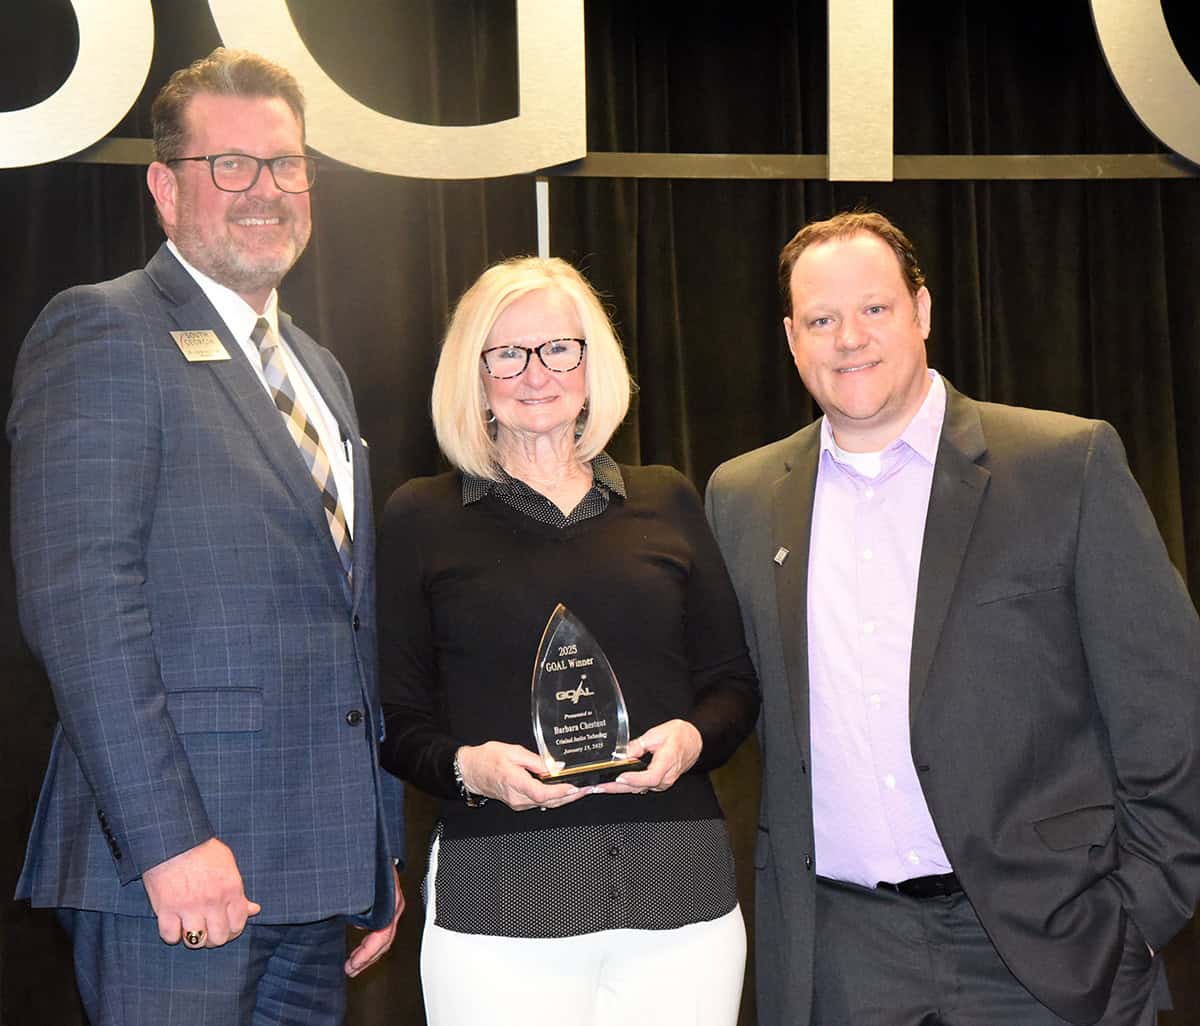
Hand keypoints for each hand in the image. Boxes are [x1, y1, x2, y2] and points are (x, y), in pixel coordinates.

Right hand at [142, 837, 260, 947]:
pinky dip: (171, 935)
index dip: (232, 930)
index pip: (238, 924)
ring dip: (194, 938)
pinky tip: (174, 925)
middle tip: (209, 930)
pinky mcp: (166, 909)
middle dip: (215, 938)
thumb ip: (240, 891)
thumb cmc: (203, 850)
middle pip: (219, 938)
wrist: (174, 840)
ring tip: (192, 928)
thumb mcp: (228, 865)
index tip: (225, 927)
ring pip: (196, 941)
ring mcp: (188, 907)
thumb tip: (254, 909)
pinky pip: (170, 937)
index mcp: (231, 889)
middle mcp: (212, 901)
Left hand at [345, 865, 404, 976]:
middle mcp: (394, 903)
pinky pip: (383, 926)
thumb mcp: (357, 881)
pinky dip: (372, 940)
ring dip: (370, 952)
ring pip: (386, 935)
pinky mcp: (388, 901)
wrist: (374, 840)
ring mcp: (393, 902)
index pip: (382, 934)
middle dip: (367, 959)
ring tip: (354, 963)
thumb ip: (356, 901)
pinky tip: (360, 945)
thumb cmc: (367, 856)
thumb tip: (355, 922)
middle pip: (386, 939)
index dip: (367, 953)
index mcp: (390, 900)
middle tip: (350, 969)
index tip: (352, 964)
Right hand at [456, 742, 587, 811]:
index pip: (542, 793)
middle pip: (549, 802)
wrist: (471, 771)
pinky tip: (564, 791)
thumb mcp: (513, 751)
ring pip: (546, 804)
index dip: (561, 792)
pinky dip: (554, 798)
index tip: (575, 787)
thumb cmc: (488, 759)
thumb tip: (556, 766)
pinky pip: (540, 802)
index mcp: (515, 782)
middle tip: (587, 788)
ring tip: (581, 789)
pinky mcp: (519, 803)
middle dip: (570, 797)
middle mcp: (518, 798)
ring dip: (564, 798)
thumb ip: (536, 760)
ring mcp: (518, 803)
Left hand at [594, 719, 701, 794]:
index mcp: (667, 763)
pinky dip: (627, 786)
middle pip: (639, 787)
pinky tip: (614, 785)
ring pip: (638, 789)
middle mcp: (666, 778)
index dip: (634, 779)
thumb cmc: (679, 736)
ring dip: (619, 788)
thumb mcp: (656, 734)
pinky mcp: (659, 783)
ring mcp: (662, 783)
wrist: (694, 741)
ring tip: (601, 787)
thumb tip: (623, 754)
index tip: (619, 776)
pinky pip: (641, 787)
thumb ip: (637, 745)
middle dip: (617, 787)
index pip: (650, 777)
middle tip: (599, 787)